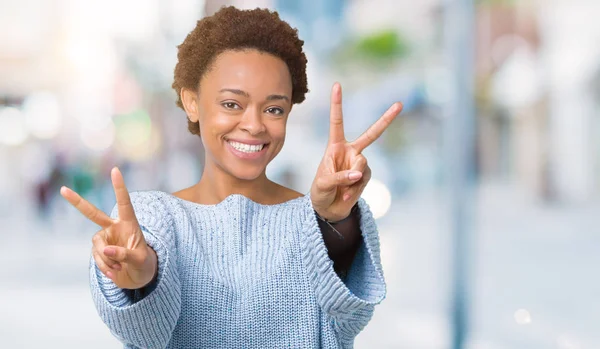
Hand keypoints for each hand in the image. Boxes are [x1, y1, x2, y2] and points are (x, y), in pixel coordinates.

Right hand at [60, 167, 156, 289]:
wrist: (139, 276)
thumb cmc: (144, 264)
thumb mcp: (139, 260)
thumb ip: (124, 254)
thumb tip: (106, 251)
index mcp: (129, 223)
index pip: (124, 202)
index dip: (119, 187)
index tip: (115, 170)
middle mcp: (114, 227)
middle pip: (93, 213)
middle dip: (77, 202)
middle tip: (62, 190)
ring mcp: (105, 238)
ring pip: (97, 247)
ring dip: (107, 260)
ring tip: (119, 268)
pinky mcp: (99, 250)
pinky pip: (97, 258)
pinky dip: (104, 267)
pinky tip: (114, 272)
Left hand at [310, 82, 402, 220]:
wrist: (328, 209)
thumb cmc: (320, 192)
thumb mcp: (323, 183)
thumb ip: (339, 177)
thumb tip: (358, 173)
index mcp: (335, 146)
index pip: (337, 121)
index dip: (337, 104)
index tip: (337, 84)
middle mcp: (350, 151)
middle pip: (371, 134)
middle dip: (386, 120)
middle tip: (400, 104)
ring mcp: (360, 164)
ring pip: (362, 163)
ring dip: (352, 177)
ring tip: (342, 189)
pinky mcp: (365, 177)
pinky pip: (363, 179)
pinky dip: (354, 188)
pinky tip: (347, 195)